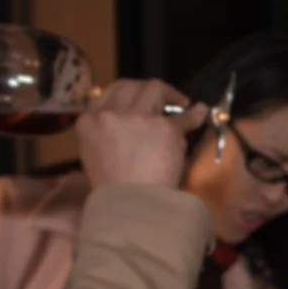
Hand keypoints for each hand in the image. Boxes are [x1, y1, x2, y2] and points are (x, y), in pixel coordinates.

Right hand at [78, 79, 195, 190]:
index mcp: (88, 122)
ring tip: (180, 104)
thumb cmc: (113, 187)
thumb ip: (103, 133)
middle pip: (129, 85)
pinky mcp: (165, 127)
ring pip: (154, 88)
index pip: (106, 93)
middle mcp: (110, 115)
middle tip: (162, 99)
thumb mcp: (94, 154)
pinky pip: (184, 116)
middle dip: (146, 89)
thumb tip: (118, 122)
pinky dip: (194, 115)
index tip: (138, 99)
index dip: (126, 93)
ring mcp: (138, 118)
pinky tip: (199, 114)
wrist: (130, 203)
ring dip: (169, 93)